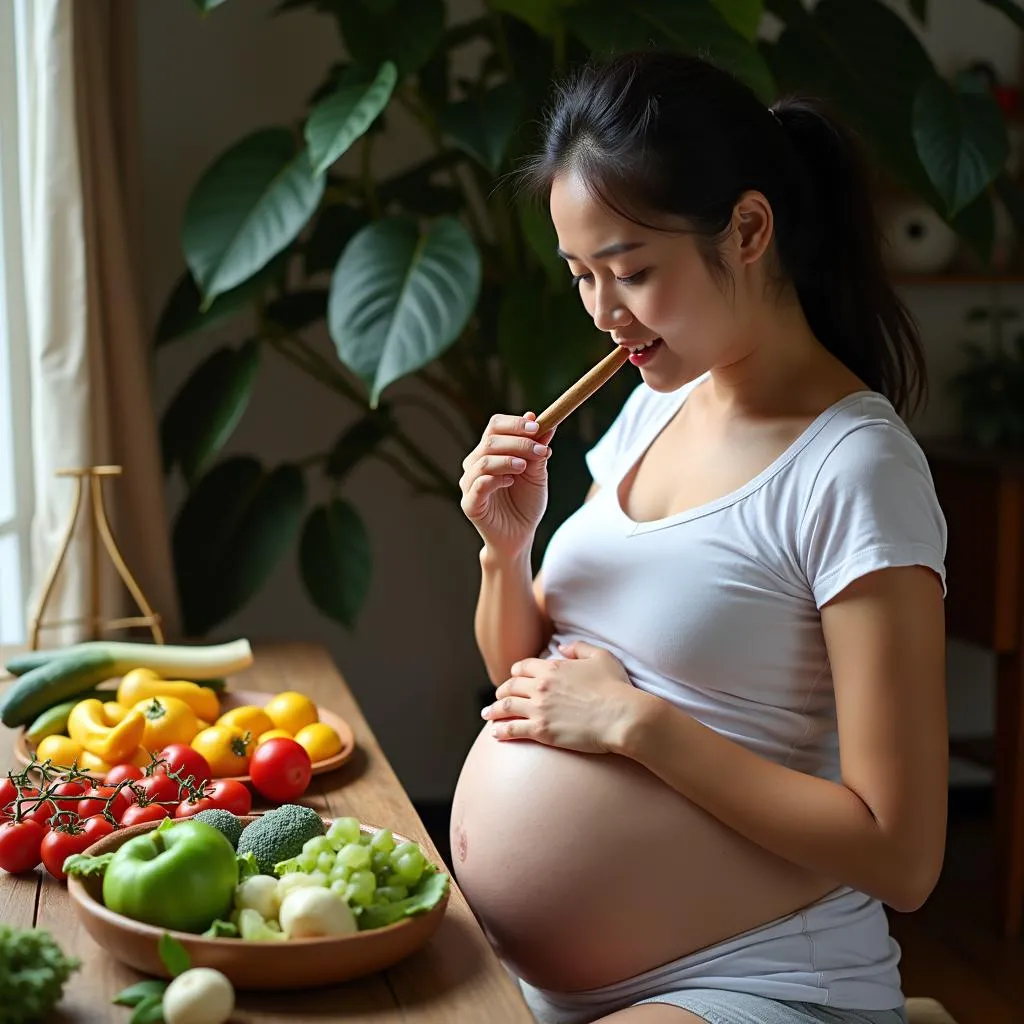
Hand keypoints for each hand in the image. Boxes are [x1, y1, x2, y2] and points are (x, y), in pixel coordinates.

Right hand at [459, 412, 553, 555]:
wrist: (521, 535)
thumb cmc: (526, 502)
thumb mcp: (537, 473)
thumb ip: (538, 450)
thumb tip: (545, 422)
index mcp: (491, 452)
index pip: (496, 426)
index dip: (515, 423)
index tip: (537, 426)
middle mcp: (476, 464)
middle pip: (491, 440)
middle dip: (519, 442)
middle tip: (540, 450)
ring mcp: (470, 484)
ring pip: (484, 461)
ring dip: (508, 459)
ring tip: (525, 467)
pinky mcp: (470, 503)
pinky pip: (478, 485)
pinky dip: (495, 479)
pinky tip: (511, 482)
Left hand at [481, 641, 636, 753]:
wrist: (621, 716)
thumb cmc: (616, 687)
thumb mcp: (601, 657)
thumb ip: (579, 648)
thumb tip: (562, 646)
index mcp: (552, 667)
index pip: (523, 667)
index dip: (516, 672)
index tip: (514, 677)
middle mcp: (541, 686)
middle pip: (511, 686)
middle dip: (502, 691)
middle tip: (498, 697)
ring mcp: (539, 709)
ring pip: (507, 707)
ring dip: (494, 710)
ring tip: (487, 714)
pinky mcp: (541, 731)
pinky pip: (513, 729)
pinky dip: (500, 731)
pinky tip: (494, 734)